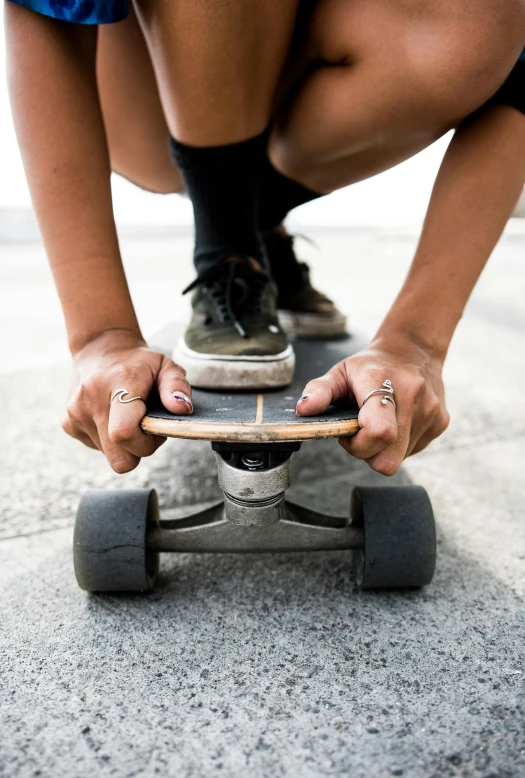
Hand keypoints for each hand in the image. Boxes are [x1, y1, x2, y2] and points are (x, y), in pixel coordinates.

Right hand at [62, 329, 191, 472]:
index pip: (124, 433)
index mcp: (119, 384)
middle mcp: (91, 400)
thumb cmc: (139, 362)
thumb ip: (177, 386)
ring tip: (128, 416)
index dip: (145, 443)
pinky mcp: (68, 424)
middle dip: (138, 450)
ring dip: (124, 443)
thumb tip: (182, 409)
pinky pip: (97, 448)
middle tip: (145, 426)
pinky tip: (112, 416)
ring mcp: (75, 414)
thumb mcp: (166, 365)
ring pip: (110, 456)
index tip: (154, 428)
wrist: (99, 347)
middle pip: (118, 458)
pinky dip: (108, 439)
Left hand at [295, 336, 449, 474]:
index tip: (350, 431)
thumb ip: (319, 391)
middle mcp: (413, 397)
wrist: (413, 349)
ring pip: (400, 458)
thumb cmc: (371, 365)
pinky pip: (413, 451)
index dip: (359, 445)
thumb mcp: (339, 372)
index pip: (379, 433)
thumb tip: (304, 410)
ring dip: (383, 448)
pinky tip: (396, 422)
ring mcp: (431, 411)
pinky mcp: (441, 422)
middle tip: (361, 432)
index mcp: (384, 382)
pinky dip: (399, 444)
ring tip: (379, 422)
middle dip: (369, 454)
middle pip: (388, 458)